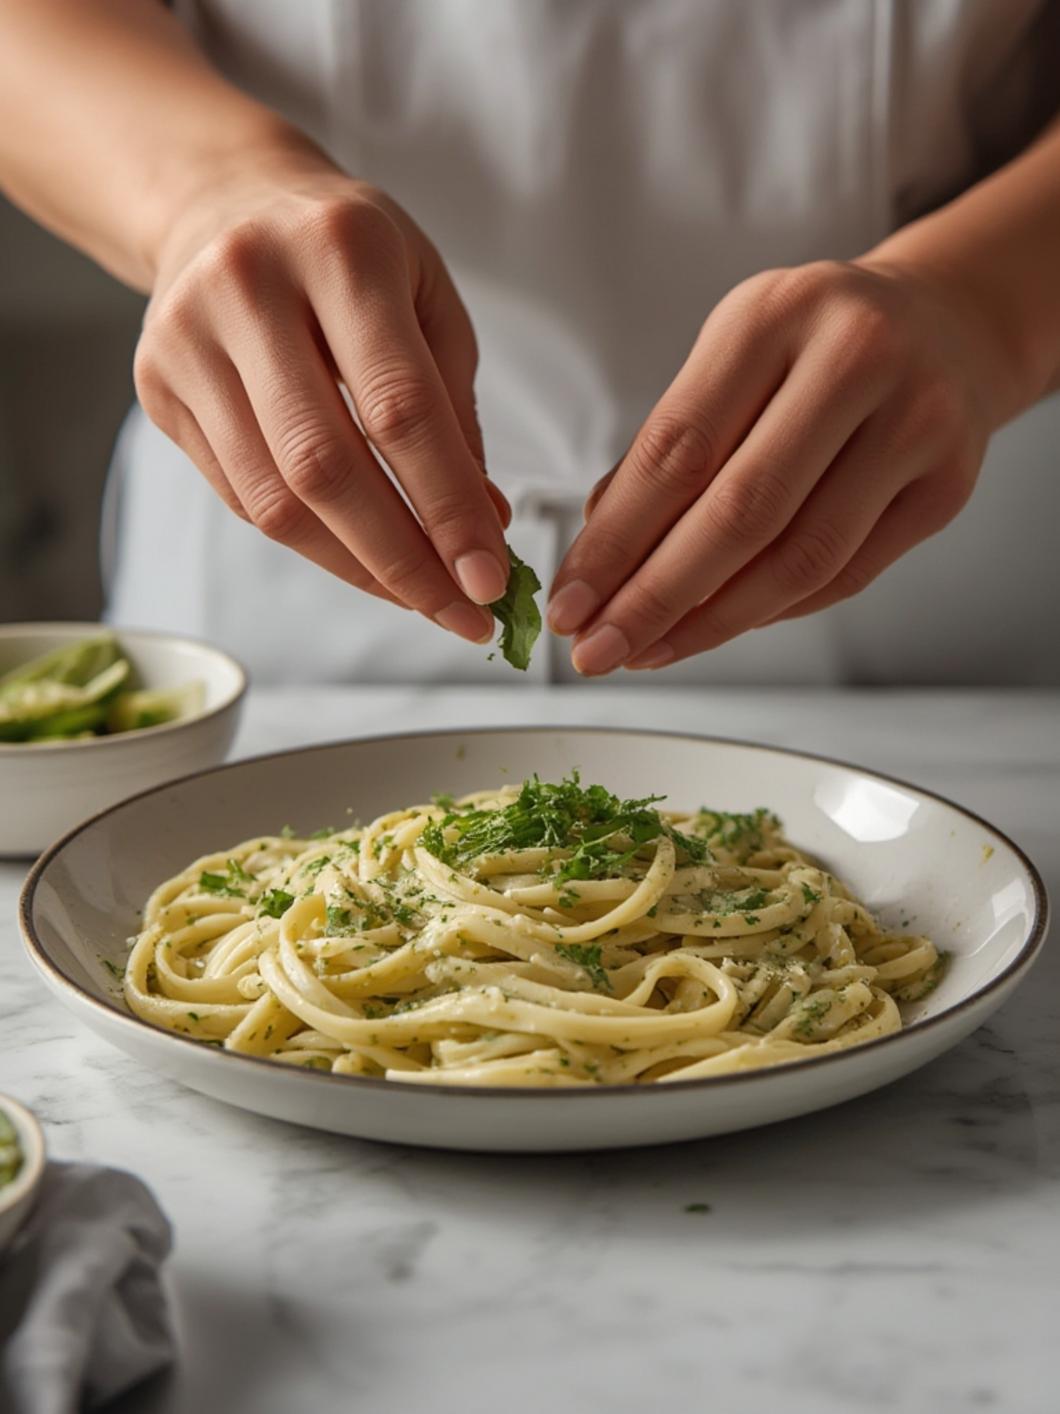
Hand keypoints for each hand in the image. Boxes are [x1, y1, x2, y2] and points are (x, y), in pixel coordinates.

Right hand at [134, 132, 509, 641]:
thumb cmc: (348, 254)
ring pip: (274, 497)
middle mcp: (250, 285)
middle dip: (403, 559)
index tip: (490, 579)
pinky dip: (311, 543)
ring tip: (420, 598)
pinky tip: (362, 558)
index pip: (400, 408)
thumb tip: (481, 529)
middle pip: (326, 465)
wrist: (226, 201)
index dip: (447, 507)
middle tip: (459, 612)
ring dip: (357, 567)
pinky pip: (240, 496)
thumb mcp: (426, 298)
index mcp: (340, 248)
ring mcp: (188, 337)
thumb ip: (454, 411)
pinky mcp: (156, 385)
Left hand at [549, 259, 1005, 672]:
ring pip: (800, 559)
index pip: (677, 451)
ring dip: (712, 622)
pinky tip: (719, 625)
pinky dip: (772, 611)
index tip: (570, 602)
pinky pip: (845, 575)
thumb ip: (665, 448)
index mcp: (775, 315)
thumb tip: (598, 562)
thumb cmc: (813, 347)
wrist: (944, 325)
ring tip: (650, 650)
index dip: (615, 542)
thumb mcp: (730, 357)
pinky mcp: (948, 486)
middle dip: (654, 598)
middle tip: (599, 648)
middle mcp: (855, 358)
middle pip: (740, 512)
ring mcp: (916, 422)